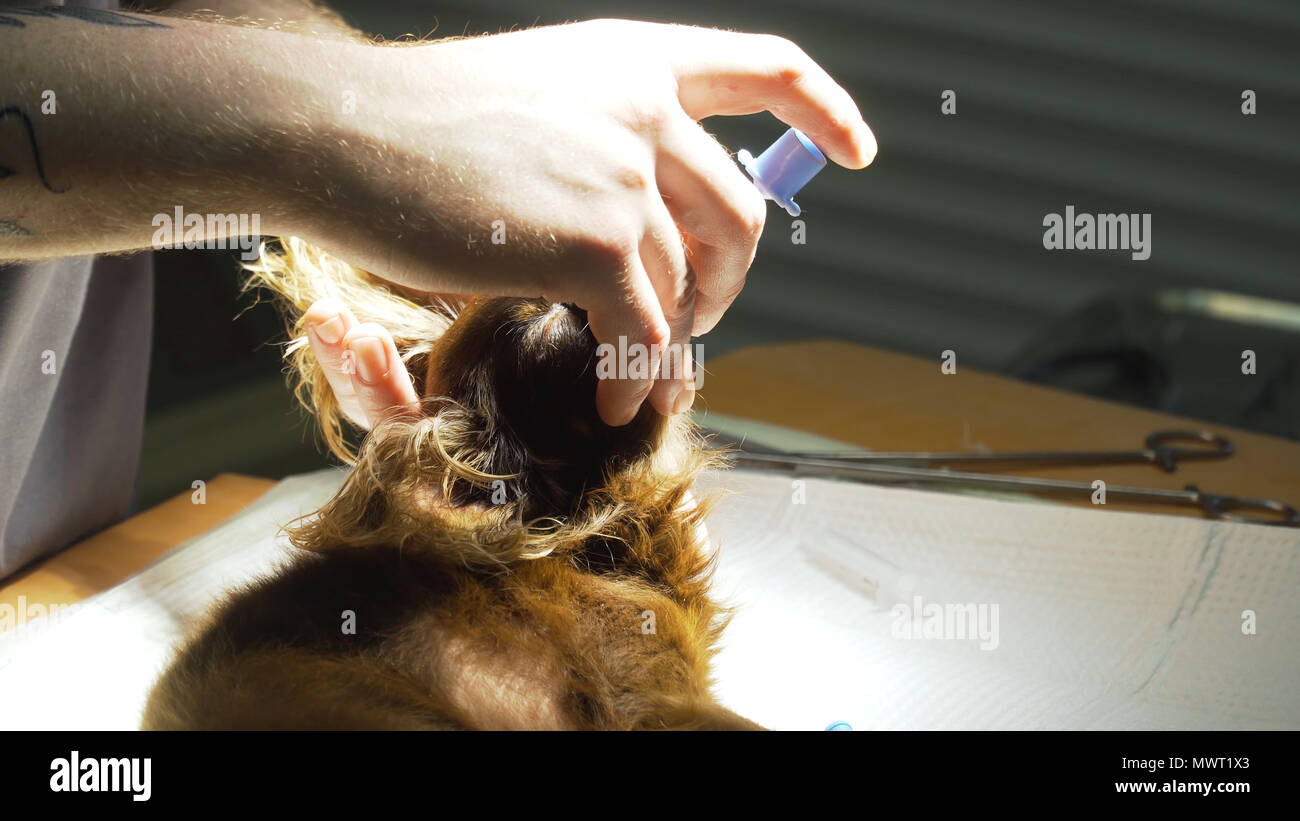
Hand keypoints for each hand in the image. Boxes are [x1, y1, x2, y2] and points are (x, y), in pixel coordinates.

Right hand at [285, 19, 876, 425]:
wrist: (335, 132)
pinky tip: (618, 406)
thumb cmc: (415, 127)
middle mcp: (644, 107)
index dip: (823, 109)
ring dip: (675, 348)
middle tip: (693, 324)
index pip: (764, 67)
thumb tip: (654, 233)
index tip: (859, 152)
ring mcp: (626, 173)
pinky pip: (644, 331)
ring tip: (648, 386)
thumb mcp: (535, 99)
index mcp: (634, 61)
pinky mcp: (597, 242)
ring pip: (685, 285)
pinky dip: (637, 378)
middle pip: (740, 213)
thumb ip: (608, 142)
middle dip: (729, 282)